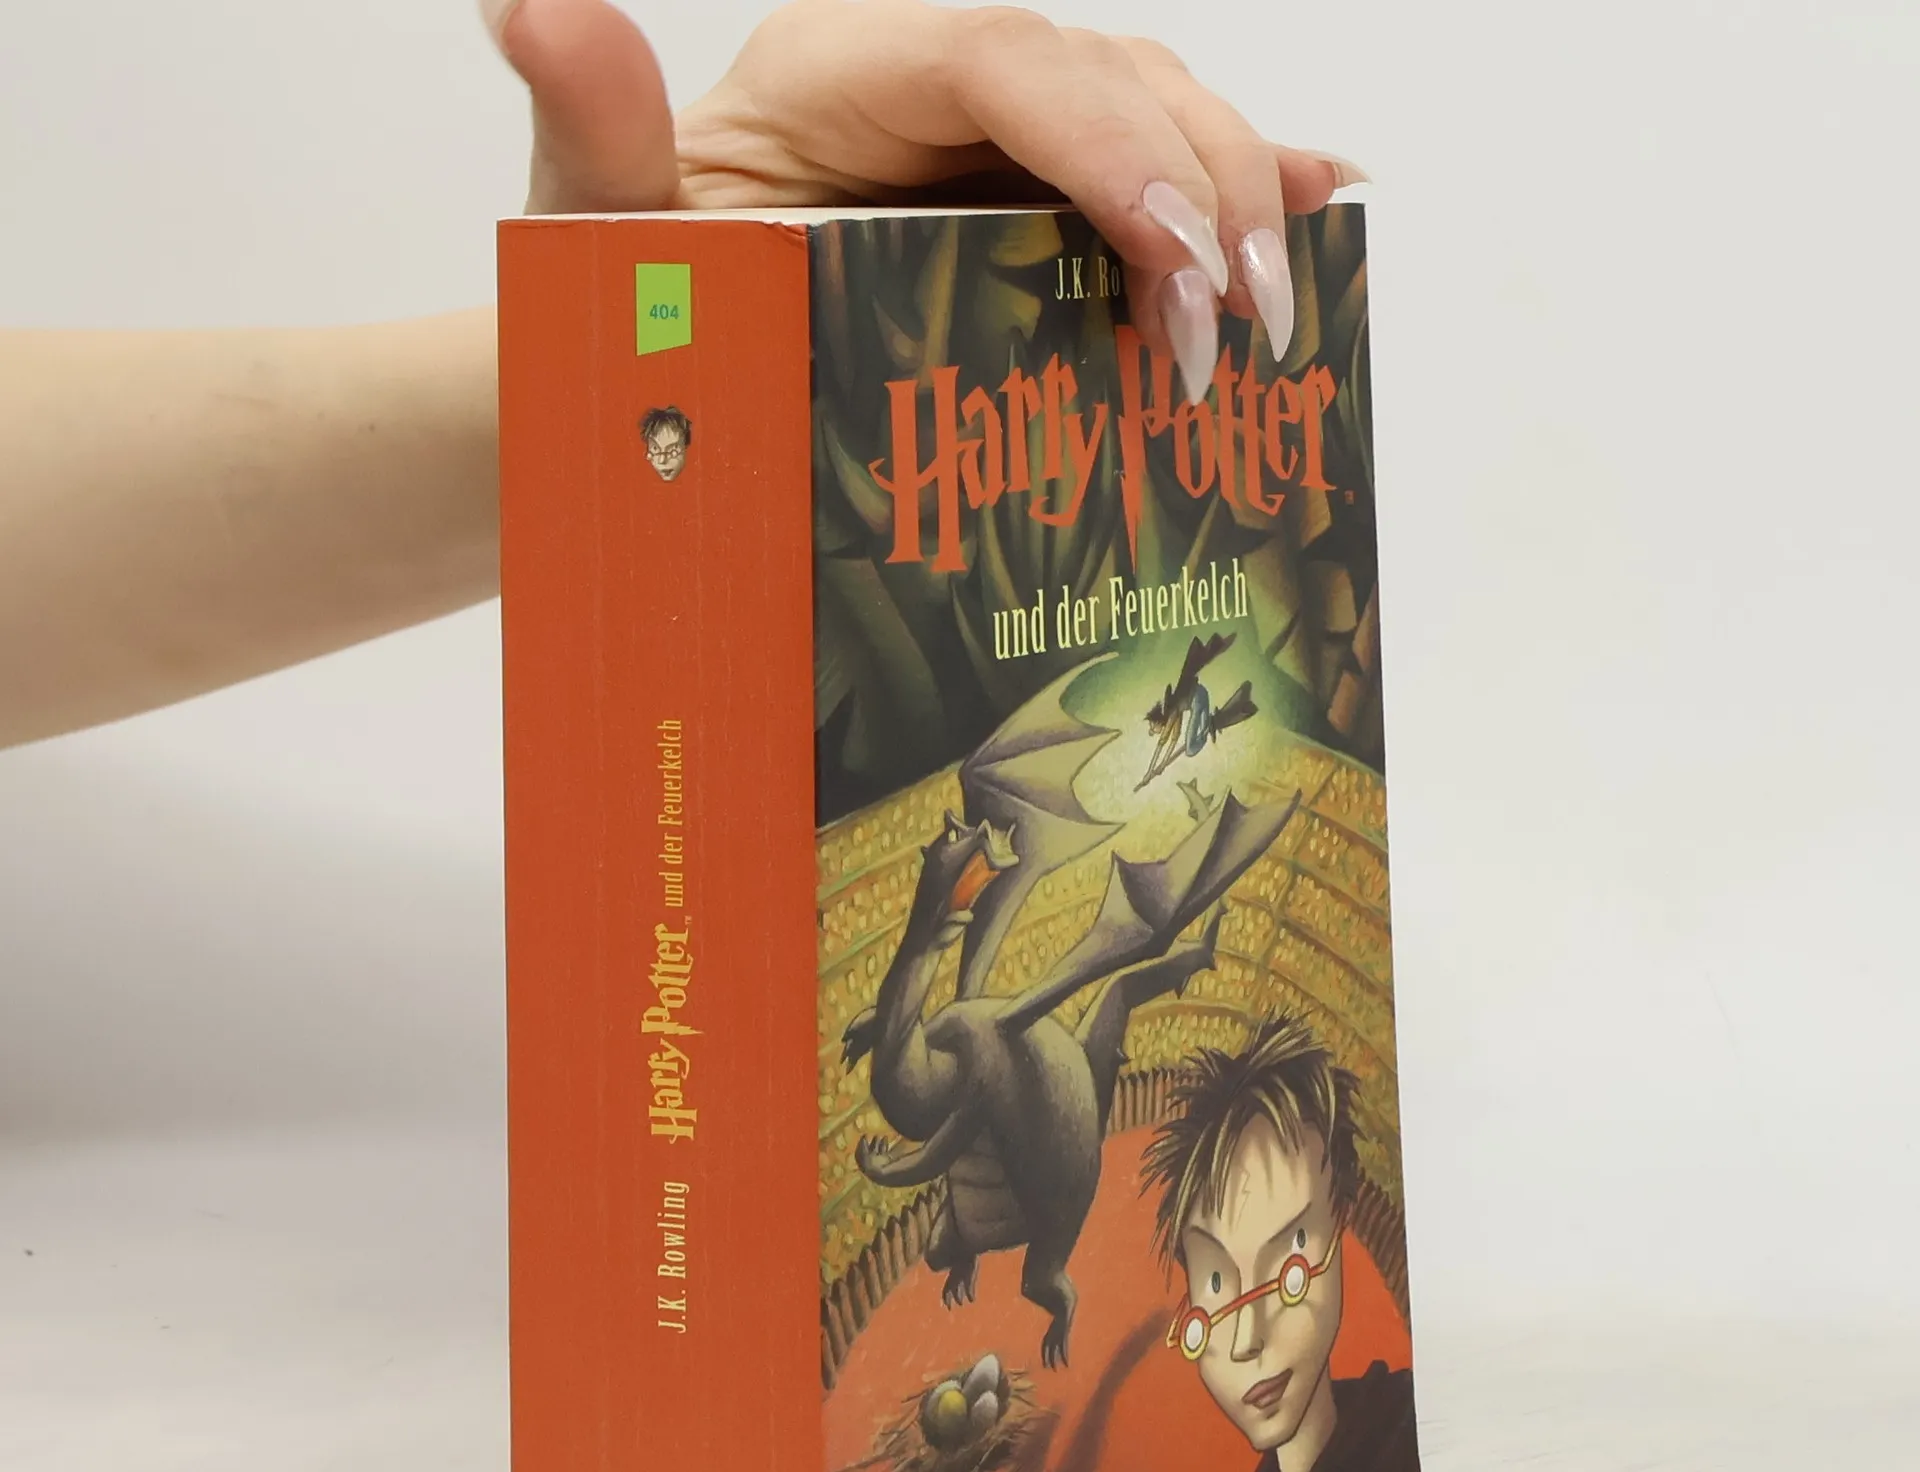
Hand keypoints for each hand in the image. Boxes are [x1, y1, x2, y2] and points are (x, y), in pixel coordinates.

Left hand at [480, 0, 1364, 400]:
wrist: (658, 373)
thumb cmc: (632, 308)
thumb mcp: (600, 236)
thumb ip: (590, 126)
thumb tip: (535, 8)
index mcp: (841, 70)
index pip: (1004, 60)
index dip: (1110, 149)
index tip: (1172, 270)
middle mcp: (936, 80)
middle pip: (1111, 80)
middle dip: (1202, 195)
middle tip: (1243, 333)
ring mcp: (998, 135)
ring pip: (1157, 116)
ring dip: (1239, 206)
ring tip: (1282, 314)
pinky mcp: (1036, 195)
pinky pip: (1153, 171)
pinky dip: (1237, 193)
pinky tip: (1320, 217)